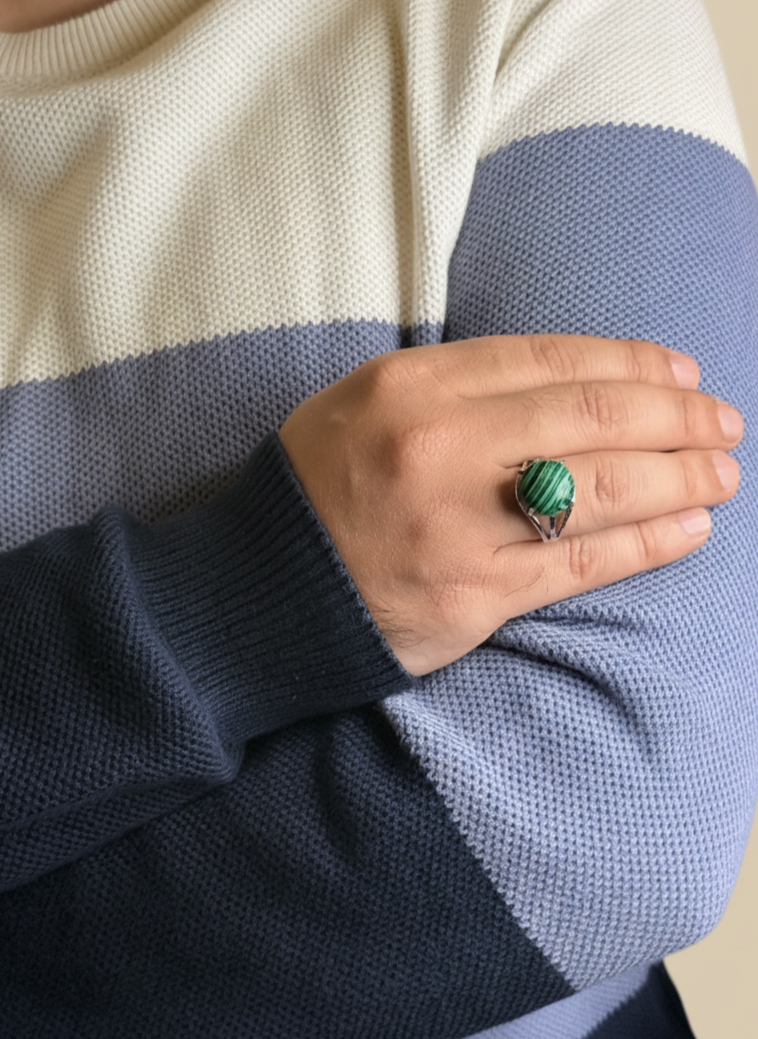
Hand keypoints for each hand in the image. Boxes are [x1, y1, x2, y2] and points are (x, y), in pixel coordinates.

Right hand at [278, 336, 741, 675]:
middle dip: (676, 416)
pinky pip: (581, 563)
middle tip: (722, 420)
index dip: (631, 363)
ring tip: (723, 471)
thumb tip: (565, 382)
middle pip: (593, 418)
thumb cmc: (319, 486)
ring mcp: (462, 523)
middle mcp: (441, 446)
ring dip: (680, 476)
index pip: (551, 360)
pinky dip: (646, 542)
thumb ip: (457, 383)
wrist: (264, 586)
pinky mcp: (477, 593)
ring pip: (602, 490)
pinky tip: (690, 528)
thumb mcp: (366, 402)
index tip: (679, 371)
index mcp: (412, 385)